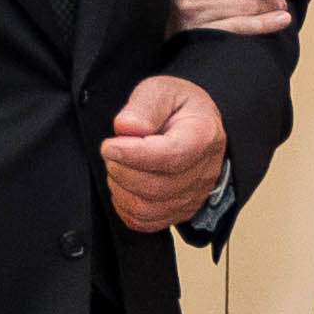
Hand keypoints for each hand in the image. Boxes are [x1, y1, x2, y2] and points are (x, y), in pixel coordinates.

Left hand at [102, 73, 229, 232]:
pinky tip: (124, 185)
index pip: (169, 157)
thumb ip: (145, 106)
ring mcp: (193, 196)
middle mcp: (203, 172)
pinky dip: (125, 206)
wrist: (197, 127)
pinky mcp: (179, 213)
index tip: (110, 145)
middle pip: (154, 187)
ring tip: (118, 165)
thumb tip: (126, 128)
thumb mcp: (162, 91)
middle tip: (112, 151)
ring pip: (146, 209)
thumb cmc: (180, 109)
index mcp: (203, 136)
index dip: (132, 155)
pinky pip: (144, 222)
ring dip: (120, 188)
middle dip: (121, 170)